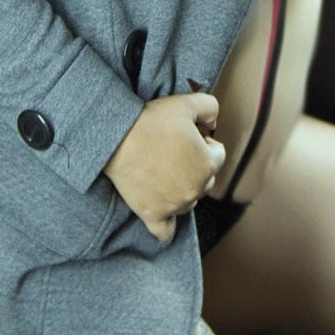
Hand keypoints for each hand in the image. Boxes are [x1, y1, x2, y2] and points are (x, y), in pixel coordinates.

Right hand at [103, 92, 224, 242]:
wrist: (116, 137)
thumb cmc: (151, 120)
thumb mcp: (187, 102)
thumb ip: (211, 108)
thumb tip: (213, 122)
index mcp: (207, 164)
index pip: (218, 154)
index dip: (204, 142)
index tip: (187, 135)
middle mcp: (195, 189)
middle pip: (206, 179)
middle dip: (195, 165)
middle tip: (172, 150)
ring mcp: (174, 205)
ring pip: (189, 202)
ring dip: (183, 189)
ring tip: (162, 170)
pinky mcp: (152, 214)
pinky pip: (164, 232)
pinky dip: (166, 225)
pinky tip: (164, 214)